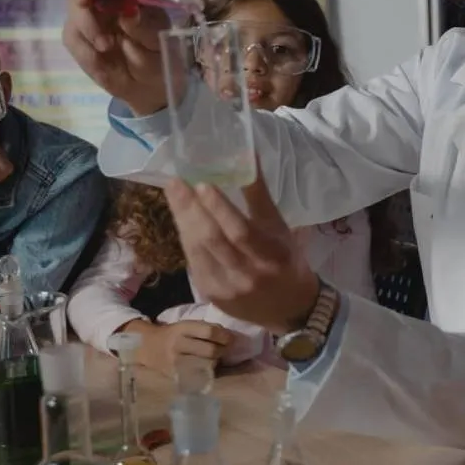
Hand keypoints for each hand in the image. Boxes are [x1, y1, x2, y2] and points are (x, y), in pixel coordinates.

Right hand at [62, 0, 170, 115]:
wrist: (148, 86)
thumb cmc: (158, 56)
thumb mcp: (158, 41)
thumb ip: (144, 25)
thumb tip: (129, 11)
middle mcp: (108, 1)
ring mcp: (89, 18)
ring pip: (75, 8)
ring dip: (88, 25)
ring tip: (107, 45)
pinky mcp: (78, 39)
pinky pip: (73, 36)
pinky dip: (85, 47)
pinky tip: (101, 56)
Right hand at [120, 319, 231, 375]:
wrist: (147, 347)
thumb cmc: (173, 334)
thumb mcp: (186, 324)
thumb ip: (206, 327)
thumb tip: (228, 336)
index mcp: (182, 328)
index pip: (209, 331)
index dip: (224, 336)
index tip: (230, 338)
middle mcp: (178, 344)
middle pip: (210, 350)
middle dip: (223, 350)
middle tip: (225, 350)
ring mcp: (176, 361)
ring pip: (206, 364)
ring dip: (216, 362)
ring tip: (216, 358)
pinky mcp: (175, 374)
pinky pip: (198, 374)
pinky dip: (206, 371)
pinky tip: (206, 367)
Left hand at [163, 166, 318, 333]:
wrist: (289, 309)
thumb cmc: (287, 261)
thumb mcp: (280, 228)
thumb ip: (259, 196)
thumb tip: (246, 156)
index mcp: (271, 256)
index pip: (241, 232)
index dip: (220, 208)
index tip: (201, 183)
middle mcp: (247, 275)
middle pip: (212, 240)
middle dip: (190, 209)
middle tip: (175, 182)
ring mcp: (226, 288)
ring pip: (197, 250)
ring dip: (183, 220)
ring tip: (174, 194)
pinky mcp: (211, 295)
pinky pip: (194, 261)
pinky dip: (187, 237)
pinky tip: (181, 218)